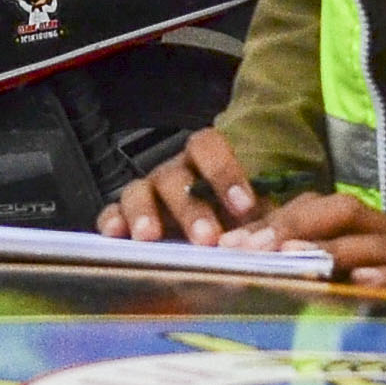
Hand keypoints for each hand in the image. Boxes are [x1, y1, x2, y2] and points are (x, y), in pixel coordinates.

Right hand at [103, 125, 264, 242]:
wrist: (208, 239)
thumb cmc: (232, 224)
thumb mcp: (252, 219)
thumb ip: (260, 221)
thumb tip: (274, 236)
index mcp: (204, 162)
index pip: (208, 145)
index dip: (224, 171)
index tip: (244, 207)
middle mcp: (172, 174)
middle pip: (174, 176)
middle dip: (190, 207)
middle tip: (207, 239)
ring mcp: (145, 193)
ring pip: (137, 191)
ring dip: (144, 213)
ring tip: (150, 237)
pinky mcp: (123, 217)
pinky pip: (110, 213)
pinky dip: (112, 222)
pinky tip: (115, 235)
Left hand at [239, 191, 385, 310]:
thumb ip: (361, 275)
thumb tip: (299, 291)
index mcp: (384, 233)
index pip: (323, 211)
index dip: (276, 220)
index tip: (230, 243)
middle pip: (336, 213)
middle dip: (287, 227)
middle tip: (243, 249)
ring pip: (370, 241)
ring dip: (326, 249)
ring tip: (287, 258)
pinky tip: (362, 285)